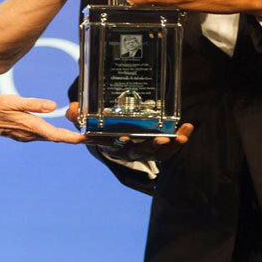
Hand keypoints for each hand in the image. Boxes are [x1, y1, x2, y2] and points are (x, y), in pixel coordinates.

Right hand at [0, 95, 85, 143]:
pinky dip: (55, 133)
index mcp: (31, 127)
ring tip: (81, 132)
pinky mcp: (22, 133)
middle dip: (76, 138)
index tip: (89, 139)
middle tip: (94, 135)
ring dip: (66, 136)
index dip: (75, 139)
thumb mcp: (13, 101)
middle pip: (58, 138)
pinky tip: (59, 128)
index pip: (58, 135)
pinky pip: (43, 134)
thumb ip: (33, 104)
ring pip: (51, 137)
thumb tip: (53, 106)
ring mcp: (26, 135)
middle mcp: (30, 134)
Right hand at [65, 102, 190, 161]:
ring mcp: (145, 150)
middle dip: (151, 146)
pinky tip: (187, 128)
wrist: (114, 132)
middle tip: (160, 139)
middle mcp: (129, 150)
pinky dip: (180, 139)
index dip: (120, 143)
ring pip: (159, 153)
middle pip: (140, 151)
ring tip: (179, 137)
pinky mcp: (158, 147)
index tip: (125, 137)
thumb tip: (73, 108)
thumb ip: (78, 114)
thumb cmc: (100, 125)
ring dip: (170, 146)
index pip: (114, 146)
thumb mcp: (86, 119)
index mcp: (111, 144)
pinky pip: (171, 147)